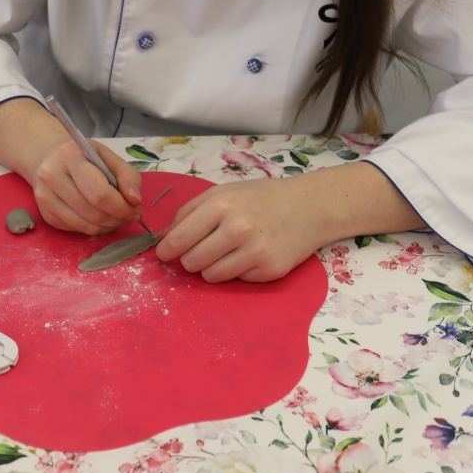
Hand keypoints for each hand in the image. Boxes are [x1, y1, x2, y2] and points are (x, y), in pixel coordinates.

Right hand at [32, 137, 143, 234]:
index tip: (136, 208)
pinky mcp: (46, 214)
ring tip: (119, 217)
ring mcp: (45, 197)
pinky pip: (76, 229)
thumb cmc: (84, 157)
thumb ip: (127, 175)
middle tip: (131, 215)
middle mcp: (51, 176)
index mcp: (69, 156)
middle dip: (118, 218)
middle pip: (93, 212)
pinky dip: (94, 228)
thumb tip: (135, 200)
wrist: (50, 158)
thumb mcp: (108, 156)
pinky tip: (102, 218)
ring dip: (108, 226)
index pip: (99, 192)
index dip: (122, 206)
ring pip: (85, 225)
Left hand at [155, 162, 424, 282]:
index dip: (166, 250)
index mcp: (220, 205)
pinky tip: (248, 255)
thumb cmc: (260, 197)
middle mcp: (236, 229)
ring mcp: (254, 252)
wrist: (308, 207)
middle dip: (190, 259)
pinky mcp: (268, 271)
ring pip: (210, 276)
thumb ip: (190, 212)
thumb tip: (164, 239)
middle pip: (191, 262)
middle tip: (200, 250)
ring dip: (211, 268)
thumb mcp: (223, 192)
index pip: (178, 239)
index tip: (164, 254)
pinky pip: (236, 280)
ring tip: (225, 252)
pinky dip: (236, 271)